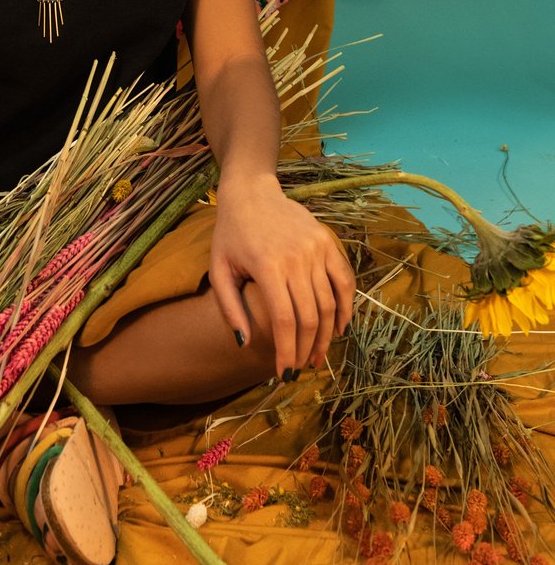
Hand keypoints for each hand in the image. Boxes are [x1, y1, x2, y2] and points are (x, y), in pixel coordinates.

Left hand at [209, 173, 354, 379]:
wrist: (252, 192)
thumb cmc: (231, 233)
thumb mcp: (219, 268)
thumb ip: (230, 307)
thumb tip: (244, 344)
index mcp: (268, 266)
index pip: (284, 320)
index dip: (286, 350)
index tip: (284, 372)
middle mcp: (297, 258)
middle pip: (310, 316)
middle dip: (306, 349)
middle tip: (301, 368)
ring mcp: (316, 249)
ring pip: (329, 303)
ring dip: (327, 335)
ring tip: (318, 355)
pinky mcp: (328, 242)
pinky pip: (344, 280)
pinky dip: (345, 307)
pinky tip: (339, 327)